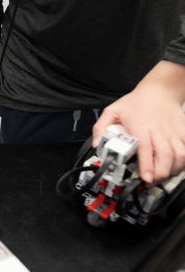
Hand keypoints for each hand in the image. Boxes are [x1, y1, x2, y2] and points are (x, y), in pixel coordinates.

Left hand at [93, 61, 184, 183]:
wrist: (159, 90)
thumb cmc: (136, 102)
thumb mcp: (112, 110)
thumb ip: (100, 127)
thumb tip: (96, 144)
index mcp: (139, 125)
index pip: (145, 147)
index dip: (147, 164)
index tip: (146, 177)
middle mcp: (158, 129)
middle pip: (165, 155)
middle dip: (161, 173)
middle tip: (153, 181)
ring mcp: (173, 130)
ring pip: (180, 154)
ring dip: (174, 169)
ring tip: (164, 175)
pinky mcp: (184, 131)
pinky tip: (178, 165)